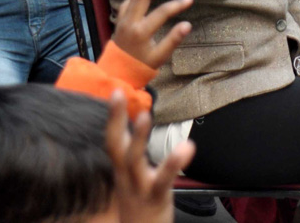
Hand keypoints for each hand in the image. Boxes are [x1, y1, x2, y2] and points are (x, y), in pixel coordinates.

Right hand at [105, 92, 195, 222]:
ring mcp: (138, 188)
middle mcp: (125, 177)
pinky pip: (162, 181)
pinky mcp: (155, 199)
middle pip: (116, 147)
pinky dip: (172, 164)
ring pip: (133, 162)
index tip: (115, 91)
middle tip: (116, 93)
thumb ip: (133, 159)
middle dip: (114, 120)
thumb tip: (138, 133)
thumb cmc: (138, 207)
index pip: (113, 141)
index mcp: (121, 171)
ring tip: (145, 114)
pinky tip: (187, 147)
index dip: (113, 118)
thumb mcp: (131, 182)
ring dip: (138, 138)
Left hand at [111, 0, 192, 70]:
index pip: (162, 13)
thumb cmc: (141, 66)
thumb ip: (173, 40)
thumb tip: (188, 24)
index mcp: (142, 31)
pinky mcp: (118, 22)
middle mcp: (130, 23)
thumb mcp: (160, 57)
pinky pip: (126, 3)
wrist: (117, 73)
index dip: (177, 5)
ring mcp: (122, 21)